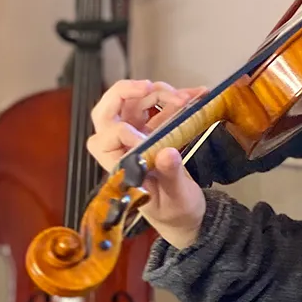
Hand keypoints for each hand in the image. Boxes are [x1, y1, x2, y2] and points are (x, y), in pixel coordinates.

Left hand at [88, 79, 207, 248]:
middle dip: (125, 93)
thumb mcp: (175, 199)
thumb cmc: (174, 211)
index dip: (123, 133)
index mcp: (119, 167)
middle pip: (108, 111)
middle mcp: (122, 147)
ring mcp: (137, 134)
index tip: (148, 138)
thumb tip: (167, 152)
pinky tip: (196, 94)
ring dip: (159, 92)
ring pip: (136, 101)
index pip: (105, 140)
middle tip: (148, 86)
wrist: (186, 214)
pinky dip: (177, 96)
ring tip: (185, 98)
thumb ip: (170, 176)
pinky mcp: (153, 129)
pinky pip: (159, 106)